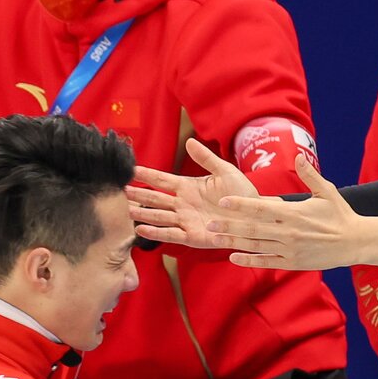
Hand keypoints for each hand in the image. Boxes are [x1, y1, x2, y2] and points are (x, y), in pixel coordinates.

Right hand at [129, 139, 259, 249]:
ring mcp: (186, 220)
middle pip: (155, 198)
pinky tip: (142, 230)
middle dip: (139, 195)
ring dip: (143, 213)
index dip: (147, 175)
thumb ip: (206, 158)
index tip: (130, 171)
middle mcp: (183, 204)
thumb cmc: (242, 193)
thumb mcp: (225, 171)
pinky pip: (171, 234)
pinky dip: (156, 232)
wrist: (256, 215)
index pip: (162, 180)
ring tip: (127, 210)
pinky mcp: (192, 236)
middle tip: (121, 191)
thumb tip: (189, 142)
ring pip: (159, 216)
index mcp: (188, 187)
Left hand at [203, 150, 377, 270]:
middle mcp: (289, 232)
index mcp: (294, 212)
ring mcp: (290, 249)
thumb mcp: (327, 191)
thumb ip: (309, 175)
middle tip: (210, 223)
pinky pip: (266, 262)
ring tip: (215, 238)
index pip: (261, 207)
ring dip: (234, 242)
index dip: (240, 204)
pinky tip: (234, 257)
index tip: (223, 200)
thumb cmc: (340, 215)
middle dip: (229, 225)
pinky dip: (249, 260)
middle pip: (253, 228)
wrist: (355, 242)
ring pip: (256, 245)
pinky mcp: (293, 262)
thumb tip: (298, 156)